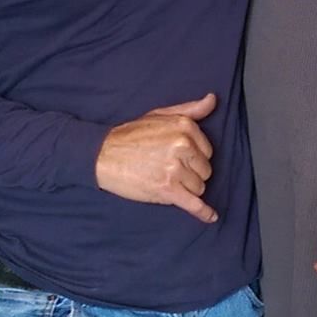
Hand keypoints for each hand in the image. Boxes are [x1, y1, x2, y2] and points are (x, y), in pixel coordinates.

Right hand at [95, 94, 218, 221]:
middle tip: (167, 169)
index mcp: (184, 127)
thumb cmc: (131, 135)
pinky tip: (211, 217)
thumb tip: (212, 100)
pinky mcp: (167, 189)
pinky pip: (194, 204)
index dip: (194, 157)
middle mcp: (183, 146)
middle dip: (190, 173)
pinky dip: (203, 212)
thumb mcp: (160, 115)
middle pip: (205, 170)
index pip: (207, 151)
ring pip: (199, 187)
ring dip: (186, 188)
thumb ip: (189, 109)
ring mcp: (175, 168)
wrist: (103, 154)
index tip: (177, 157)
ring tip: (164, 179)